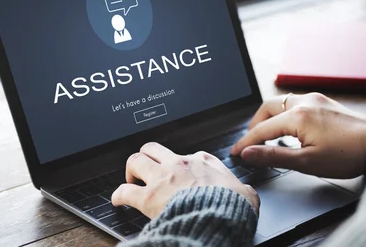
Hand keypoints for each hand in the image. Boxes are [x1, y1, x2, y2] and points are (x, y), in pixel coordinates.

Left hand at [112, 142, 259, 217]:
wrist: (220, 217)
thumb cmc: (232, 206)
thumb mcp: (246, 193)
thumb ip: (242, 189)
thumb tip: (247, 194)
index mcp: (203, 161)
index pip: (187, 155)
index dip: (181, 164)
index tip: (181, 174)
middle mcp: (180, 164)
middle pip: (154, 148)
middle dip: (147, 156)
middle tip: (146, 169)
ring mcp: (162, 178)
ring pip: (136, 160)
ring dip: (131, 170)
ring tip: (131, 179)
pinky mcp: (149, 196)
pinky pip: (124, 191)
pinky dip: (118, 195)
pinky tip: (118, 200)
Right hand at [230, 93, 365, 178]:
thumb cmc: (347, 155)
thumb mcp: (307, 162)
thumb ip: (274, 156)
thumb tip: (249, 153)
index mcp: (297, 116)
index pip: (262, 129)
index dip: (246, 142)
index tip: (235, 153)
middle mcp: (304, 102)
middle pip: (267, 108)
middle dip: (255, 124)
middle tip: (251, 143)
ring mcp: (315, 99)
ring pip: (281, 103)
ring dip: (270, 118)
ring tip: (267, 137)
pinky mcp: (324, 102)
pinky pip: (295, 103)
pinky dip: (284, 114)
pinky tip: (289, 129)